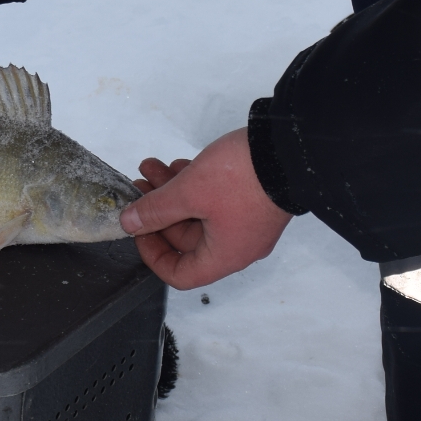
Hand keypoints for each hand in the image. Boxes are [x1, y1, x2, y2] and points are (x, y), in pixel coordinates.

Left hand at [119, 128, 292, 289]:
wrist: (291, 145)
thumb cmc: (243, 177)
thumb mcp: (189, 192)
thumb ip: (155, 210)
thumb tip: (129, 223)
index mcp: (224, 255)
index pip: (180, 274)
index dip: (152, 255)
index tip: (138, 229)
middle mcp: (236, 245)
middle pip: (185, 239)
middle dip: (158, 211)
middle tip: (139, 186)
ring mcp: (245, 222)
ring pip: (197, 214)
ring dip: (171, 193)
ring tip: (151, 168)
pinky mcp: (251, 200)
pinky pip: (214, 201)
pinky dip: (193, 185)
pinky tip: (176, 165)